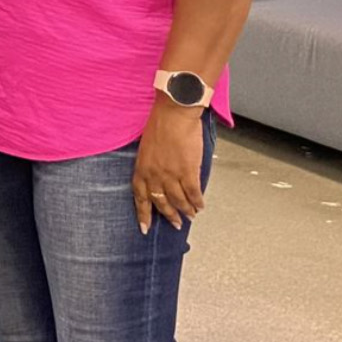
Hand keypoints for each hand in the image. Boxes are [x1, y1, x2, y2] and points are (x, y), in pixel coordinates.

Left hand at [132, 98, 207, 233]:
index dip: (144, 214)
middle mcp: (154, 175)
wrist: (173, 114)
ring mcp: (171, 175)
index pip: (140, 198)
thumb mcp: (147, 148)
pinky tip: (201, 206)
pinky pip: (193, 193)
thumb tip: (160, 179)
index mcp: (141, 169)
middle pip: (161, 202)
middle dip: (169, 215)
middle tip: (175, 223)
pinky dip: (198, 201)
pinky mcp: (187, 171)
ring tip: (191, 216)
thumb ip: (151, 166)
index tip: (145, 227)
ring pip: (179, 200)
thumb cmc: (160, 125)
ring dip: (186, 210)